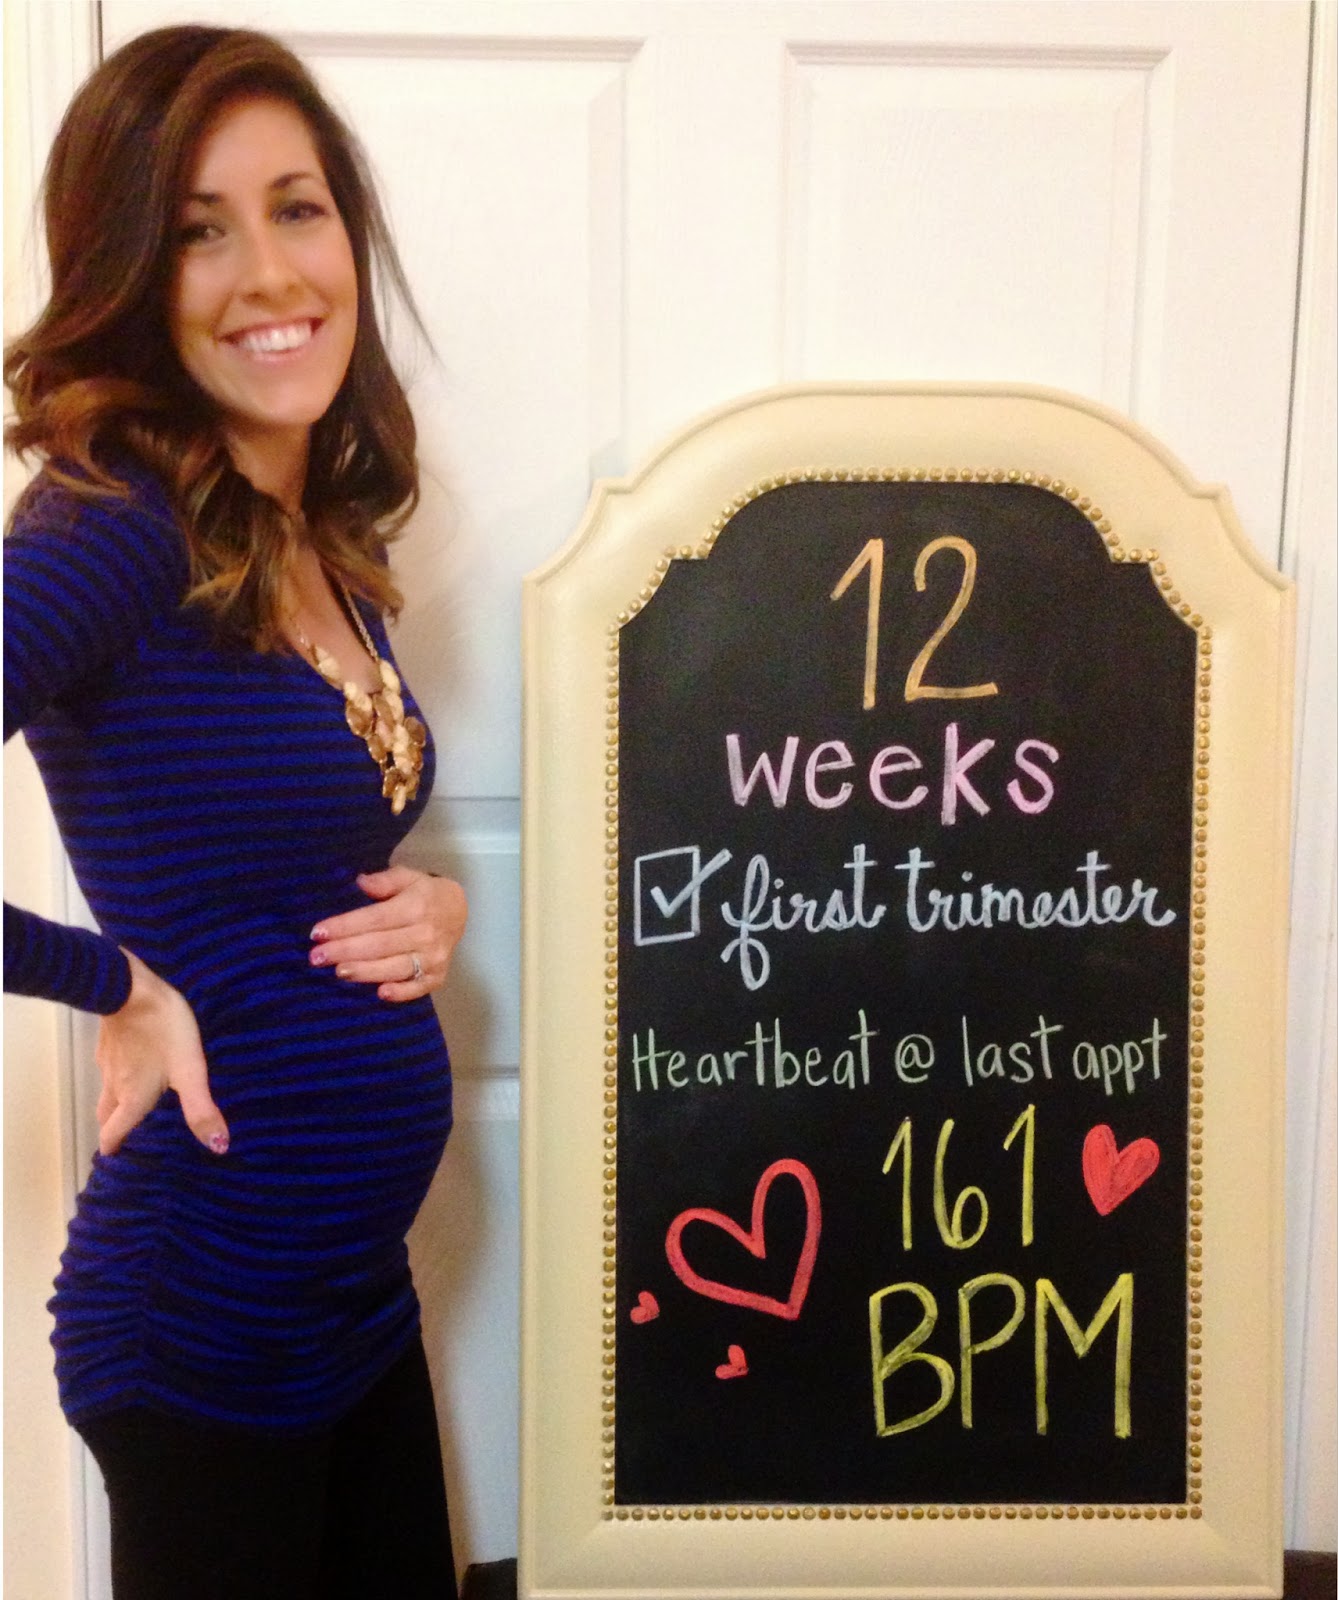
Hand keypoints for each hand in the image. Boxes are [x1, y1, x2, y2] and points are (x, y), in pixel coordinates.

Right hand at [97, 949, 228, 1156]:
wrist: (130, 987)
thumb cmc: (163, 1030)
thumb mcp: (189, 1070)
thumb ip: (200, 1108)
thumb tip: (218, 1147)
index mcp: (131, 1099)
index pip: (112, 1135)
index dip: (114, 1151)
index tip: (121, 1163)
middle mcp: (114, 1086)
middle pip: (106, 1117)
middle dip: (114, 1131)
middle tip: (130, 1138)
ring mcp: (108, 1063)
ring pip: (107, 1093)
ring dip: (116, 1106)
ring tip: (136, 1109)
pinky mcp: (109, 1043)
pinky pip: (110, 1070)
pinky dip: (120, 1079)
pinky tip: (137, 1069)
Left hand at [310, 866, 467, 1001]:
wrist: (457, 912)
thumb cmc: (423, 894)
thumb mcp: (407, 877)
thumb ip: (385, 880)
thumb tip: (361, 881)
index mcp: (416, 906)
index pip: (375, 919)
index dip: (345, 926)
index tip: (318, 932)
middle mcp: (425, 933)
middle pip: (380, 945)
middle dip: (345, 951)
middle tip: (317, 957)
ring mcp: (433, 957)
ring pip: (395, 967)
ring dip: (366, 972)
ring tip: (339, 972)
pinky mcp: (438, 976)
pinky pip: (419, 987)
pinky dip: (402, 992)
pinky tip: (382, 993)